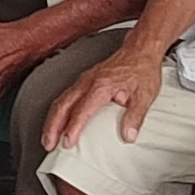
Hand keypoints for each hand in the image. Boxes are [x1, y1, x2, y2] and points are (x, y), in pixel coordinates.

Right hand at [46, 46, 167, 152]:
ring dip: (52, 121)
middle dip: (52, 126)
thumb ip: (135, 117)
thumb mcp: (145, 95)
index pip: (81, 110)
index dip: (73, 128)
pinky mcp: (84, 81)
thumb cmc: (142, 69)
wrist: (140, 49)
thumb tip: (128, 136)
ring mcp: (84, 80)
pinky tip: (58, 122)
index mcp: (101, 86)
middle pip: (62, 105)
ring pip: (60, 101)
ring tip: (48, 138)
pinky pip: (65, 97)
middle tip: (49, 145)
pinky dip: (57, 112)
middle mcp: (88, 82)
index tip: (68, 143)